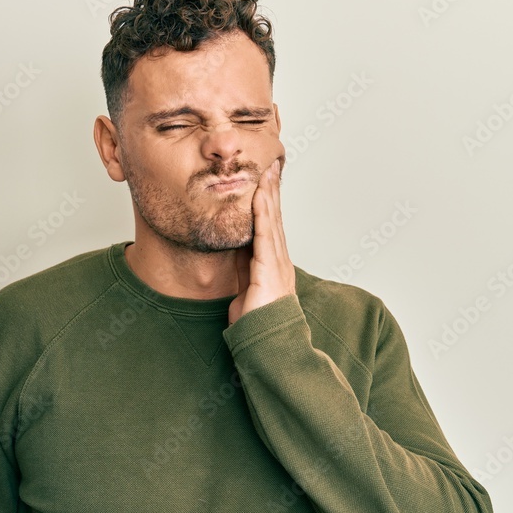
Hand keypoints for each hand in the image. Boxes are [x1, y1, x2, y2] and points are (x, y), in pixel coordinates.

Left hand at [228, 158, 294, 325]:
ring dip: (270, 195)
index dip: (269, 204)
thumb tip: (233, 257)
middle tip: (271, 166)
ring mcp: (277, 264)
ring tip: (268, 172)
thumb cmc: (256, 325)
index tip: (266, 182)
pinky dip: (263, 213)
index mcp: (274, 267)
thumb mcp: (245, 292)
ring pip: (273, 222)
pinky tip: (259, 196)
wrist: (266, 346)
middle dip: (273, 191)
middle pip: (276, 219)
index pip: (271, 228)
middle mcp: (279, 262)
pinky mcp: (270, 269)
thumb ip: (243, 273)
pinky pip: (265, 235)